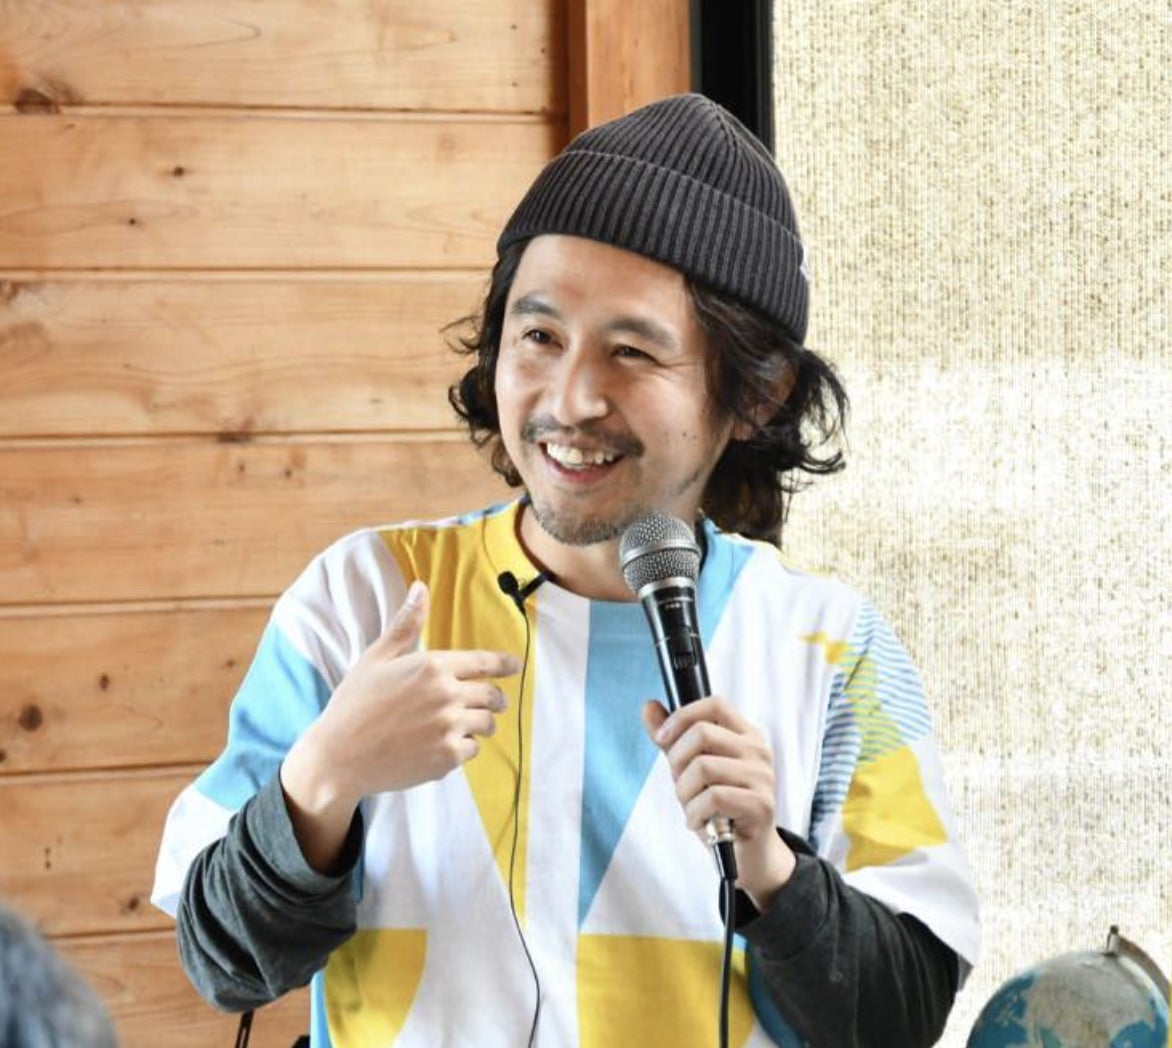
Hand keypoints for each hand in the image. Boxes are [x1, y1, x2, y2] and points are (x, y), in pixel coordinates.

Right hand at [282, 581, 519, 870]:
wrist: (339, 756)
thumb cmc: (355, 703)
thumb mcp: (377, 657)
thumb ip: (406, 624)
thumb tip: (420, 587)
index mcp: (432, 666)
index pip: (484, 663)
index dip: (505, 665)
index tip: (516, 667)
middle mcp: (446, 695)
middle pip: (492, 696)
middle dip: (496, 699)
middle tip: (493, 702)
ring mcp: (448, 728)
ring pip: (487, 724)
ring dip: (482, 723)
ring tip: (466, 724)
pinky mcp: (446, 758)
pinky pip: (472, 749)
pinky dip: (464, 747)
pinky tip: (443, 744)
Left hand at [643, 697, 795, 909]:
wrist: (746, 854)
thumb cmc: (719, 808)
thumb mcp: (691, 769)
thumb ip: (672, 738)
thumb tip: (649, 707)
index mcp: (745, 735)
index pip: (715, 704)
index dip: (683, 716)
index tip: (662, 738)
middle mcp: (758, 751)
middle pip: (702, 733)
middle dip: (677, 762)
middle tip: (680, 785)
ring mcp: (763, 777)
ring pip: (703, 766)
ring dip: (684, 793)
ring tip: (691, 807)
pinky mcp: (760, 805)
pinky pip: (713, 798)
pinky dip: (694, 813)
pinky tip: (698, 822)